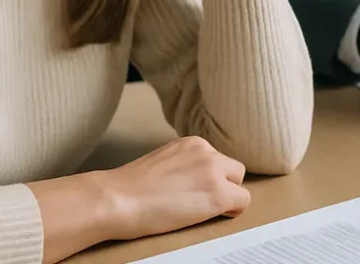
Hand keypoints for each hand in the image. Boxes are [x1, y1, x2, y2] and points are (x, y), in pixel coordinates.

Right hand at [97, 136, 250, 241]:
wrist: (116, 198)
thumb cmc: (128, 189)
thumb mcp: (162, 162)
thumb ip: (183, 164)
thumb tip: (192, 179)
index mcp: (192, 143)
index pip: (216, 159)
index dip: (211, 178)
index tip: (197, 191)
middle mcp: (206, 151)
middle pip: (232, 169)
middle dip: (223, 185)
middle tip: (203, 203)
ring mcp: (214, 170)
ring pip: (239, 183)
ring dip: (228, 197)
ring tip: (204, 210)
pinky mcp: (218, 193)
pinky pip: (243, 201)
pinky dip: (233, 211)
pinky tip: (215, 216)